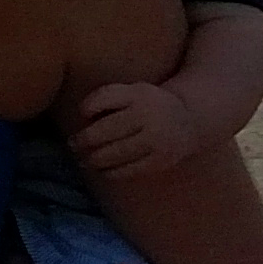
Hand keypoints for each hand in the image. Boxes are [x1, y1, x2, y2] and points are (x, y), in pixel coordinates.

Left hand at [70, 77, 218, 183]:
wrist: (190, 120)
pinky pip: (129, 170)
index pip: (105, 99)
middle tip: (72, 145)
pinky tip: (102, 171)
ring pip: (116, 153)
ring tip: (83, 161)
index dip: (88, 108)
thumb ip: (106, 96)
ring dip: (94, 159)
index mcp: (140, 95)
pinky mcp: (161, 161)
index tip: (81, 115)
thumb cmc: (148, 104)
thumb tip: (82, 115)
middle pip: (106, 131)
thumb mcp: (132, 91)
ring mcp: (157, 141)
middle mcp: (150, 116)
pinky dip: (111, 172)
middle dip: (84, 140)